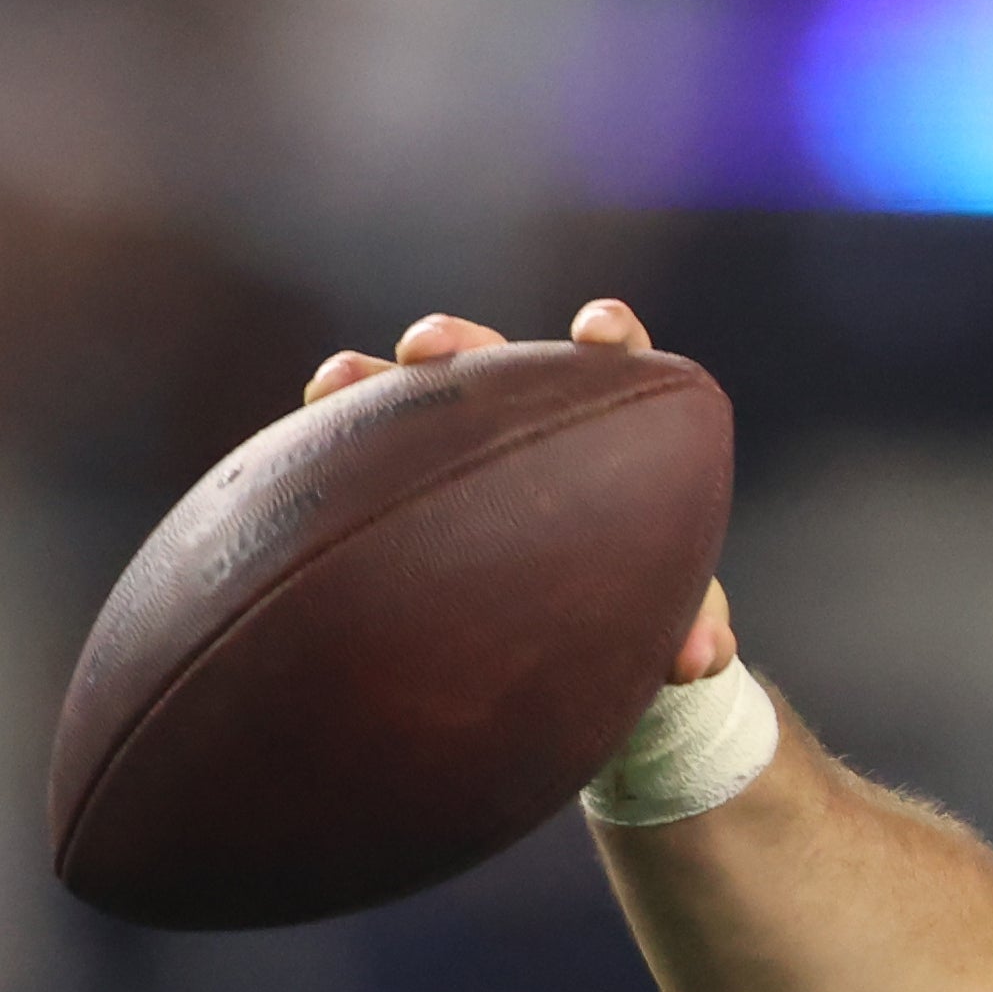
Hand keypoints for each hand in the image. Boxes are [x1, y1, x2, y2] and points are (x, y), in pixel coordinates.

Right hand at [303, 300, 737, 683]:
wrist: (571, 654)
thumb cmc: (638, 607)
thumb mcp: (673, 618)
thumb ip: (697, 629)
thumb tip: (696, 659)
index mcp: (608, 425)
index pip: (614, 357)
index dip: (606, 333)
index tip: (596, 332)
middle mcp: (524, 419)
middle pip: (490, 357)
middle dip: (456, 341)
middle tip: (429, 349)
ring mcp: (453, 447)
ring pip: (406, 399)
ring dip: (370, 380)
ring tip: (338, 384)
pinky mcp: (397, 486)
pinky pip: (355, 459)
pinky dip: (326, 447)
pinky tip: (294, 457)